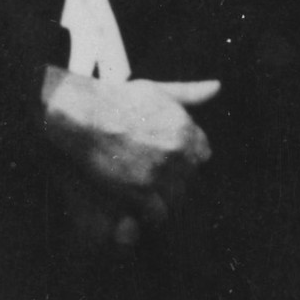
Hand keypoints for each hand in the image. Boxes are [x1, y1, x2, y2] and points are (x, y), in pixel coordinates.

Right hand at [40, 69, 218, 226]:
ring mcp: (159, 173)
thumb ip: (189, 93)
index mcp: (184, 127)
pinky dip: (150, 212)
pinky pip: (158, 212)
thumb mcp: (157, 90)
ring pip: (176, 197)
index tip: (170, 157)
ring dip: (164, 197)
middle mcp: (177, 151)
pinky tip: (139, 204)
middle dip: (175, 177)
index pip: (203, 153)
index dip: (186, 156)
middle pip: (190, 177)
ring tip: (146, 190)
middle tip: (152, 173)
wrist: (83, 116)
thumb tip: (217, 86)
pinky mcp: (140, 191)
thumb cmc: (116, 100)